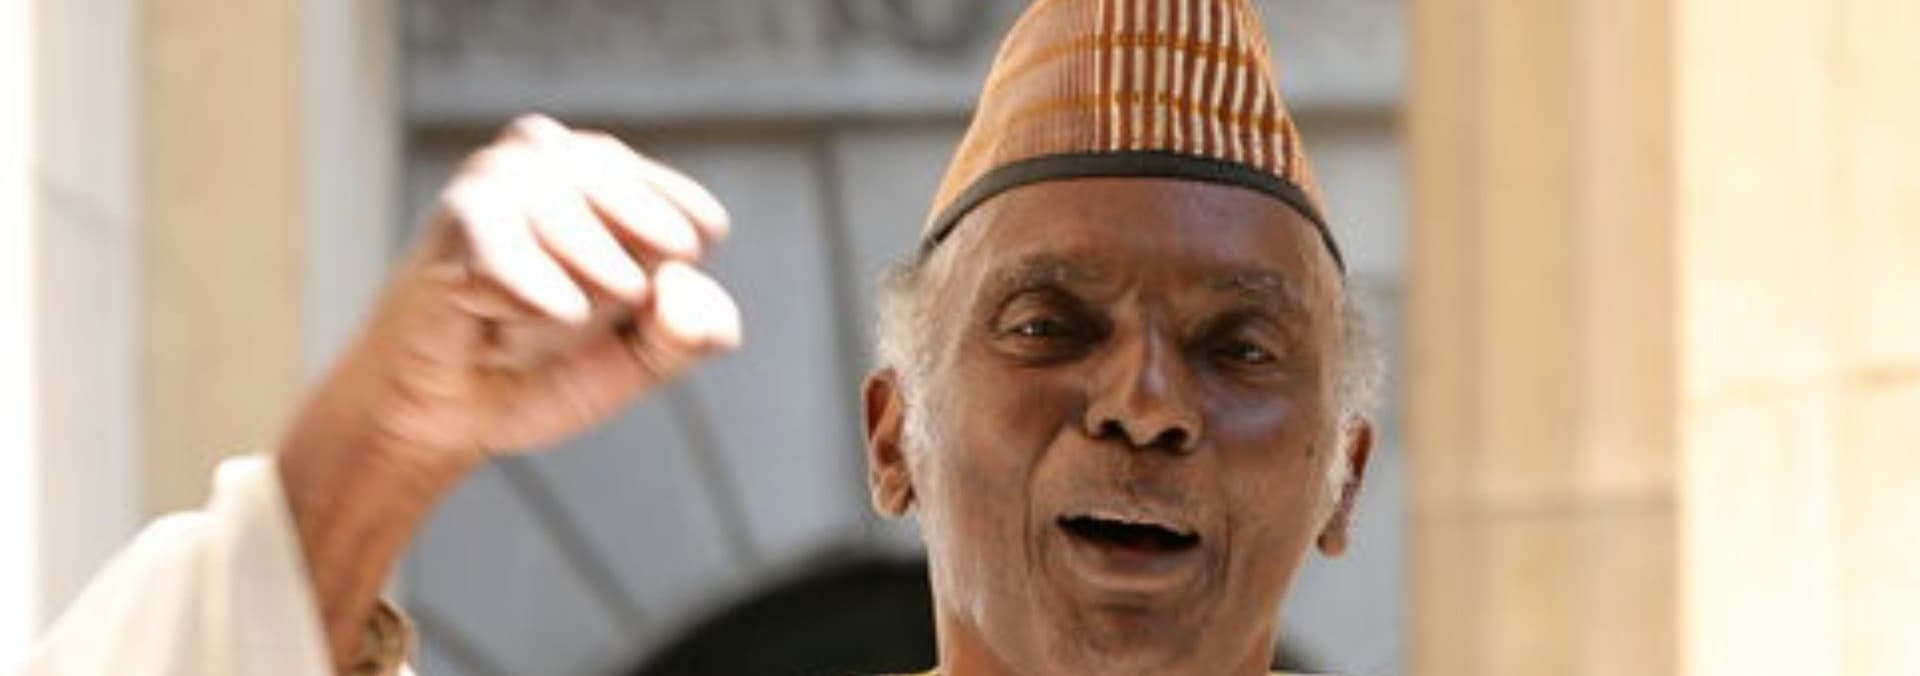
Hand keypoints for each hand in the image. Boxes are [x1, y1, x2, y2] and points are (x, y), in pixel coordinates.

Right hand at [276, 114, 739, 667]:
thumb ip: (690, 332)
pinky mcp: (459, 221)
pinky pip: (523, 266)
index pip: (691, 219)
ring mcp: (501, 180)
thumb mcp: (637, 360)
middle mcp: (553, 156)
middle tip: (576, 318)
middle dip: (627, 296)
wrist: (443, 418)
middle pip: (654, 231)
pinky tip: (513, 322)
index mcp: (608, 174)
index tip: (626, 311)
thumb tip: (684, 285)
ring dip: (579, 302)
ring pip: (590, 243)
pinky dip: (531, 305)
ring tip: (536, 320)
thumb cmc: (538, 368)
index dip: (671, 285)